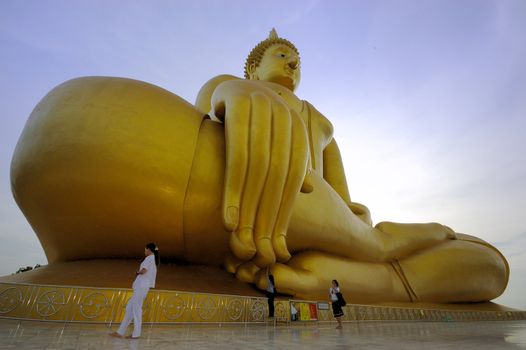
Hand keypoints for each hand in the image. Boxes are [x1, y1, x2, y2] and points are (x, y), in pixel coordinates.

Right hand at [212, 80, 308, 266]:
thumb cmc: (249, 124)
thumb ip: (288, 164)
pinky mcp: (240, 102)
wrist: (227, 88)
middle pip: (279, 177)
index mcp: (297, 128)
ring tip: (240, 240)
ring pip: (259, 170)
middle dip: (268, 217)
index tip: (276, 246)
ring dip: (249, 209)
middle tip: (258, 250)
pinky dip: (234, 189)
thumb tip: (309, 192)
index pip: (293, 179)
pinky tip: (228, 218)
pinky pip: (237, 156)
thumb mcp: (271, 143)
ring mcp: (264, 106)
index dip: (285, 214)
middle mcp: (285, 114)